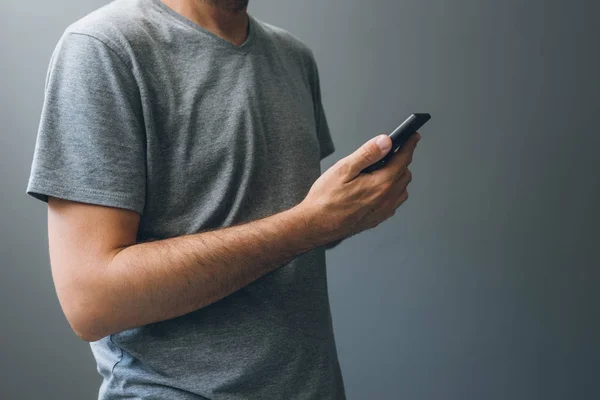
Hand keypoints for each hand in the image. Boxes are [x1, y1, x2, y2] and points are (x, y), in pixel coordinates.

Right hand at [299, 131, 420, 245]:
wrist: (315, 226)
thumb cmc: (325, 199)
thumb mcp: (344, 169)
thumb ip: (367, 154)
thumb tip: (386, 141)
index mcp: (381, 184)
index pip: (403, 160)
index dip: (409, 145)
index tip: (413, 136)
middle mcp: (386, 200)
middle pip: (404, 174)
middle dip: (402, 161)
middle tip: (392, 151)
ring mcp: (382, 212)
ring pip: (401, 190)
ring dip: (398, 177)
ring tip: (383, 169)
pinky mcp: (376, 219)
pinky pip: (393, 202)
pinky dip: (392, 191)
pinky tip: (378, 188)